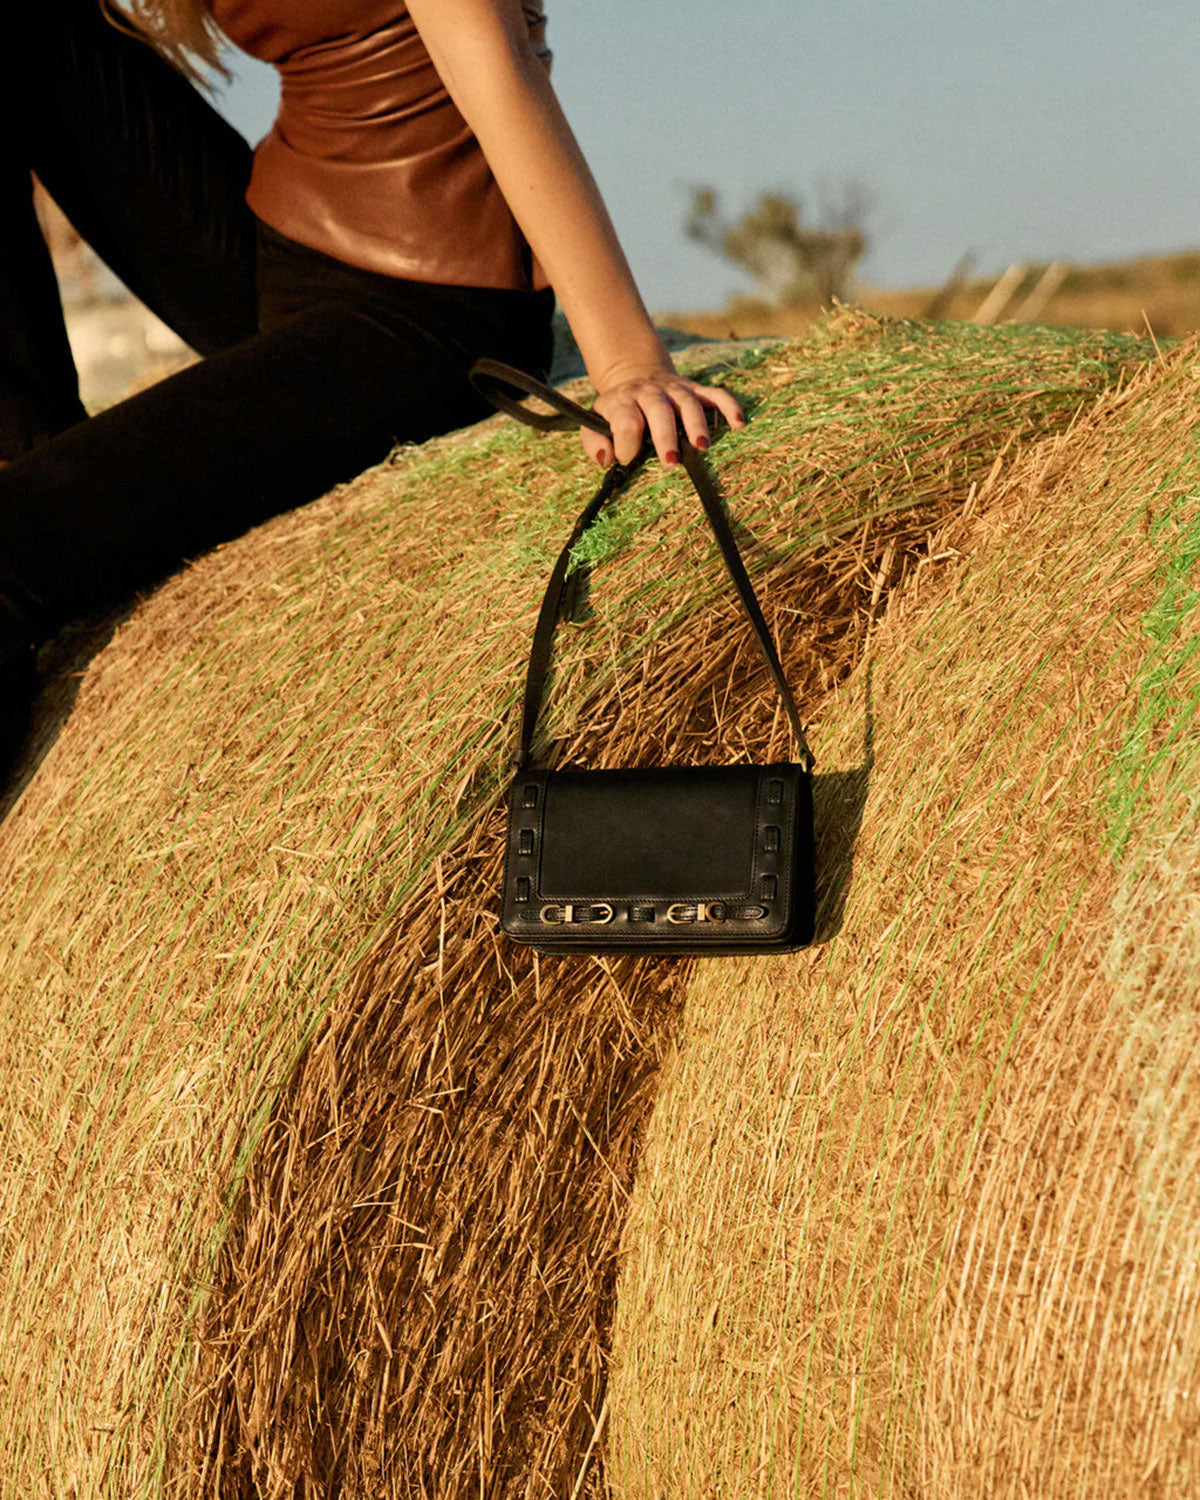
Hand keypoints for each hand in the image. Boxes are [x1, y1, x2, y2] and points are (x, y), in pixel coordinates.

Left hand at [580, 369, 747, 468]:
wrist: (634, 377)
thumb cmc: (616, 413)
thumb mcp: (595, 424)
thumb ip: (594, 442)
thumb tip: (607, 460)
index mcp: (623, 403)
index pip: (625, 420)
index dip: (626, 442)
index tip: (628, 459)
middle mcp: (650, 393)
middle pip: (658, 411)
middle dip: (665, 436)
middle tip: (671, 463)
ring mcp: (675, 390)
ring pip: (688, 403)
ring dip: (696, 424)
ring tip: (701, 448)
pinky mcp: (695, 389)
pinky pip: (715, 394)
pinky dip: (729, 406)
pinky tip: (739, 424)